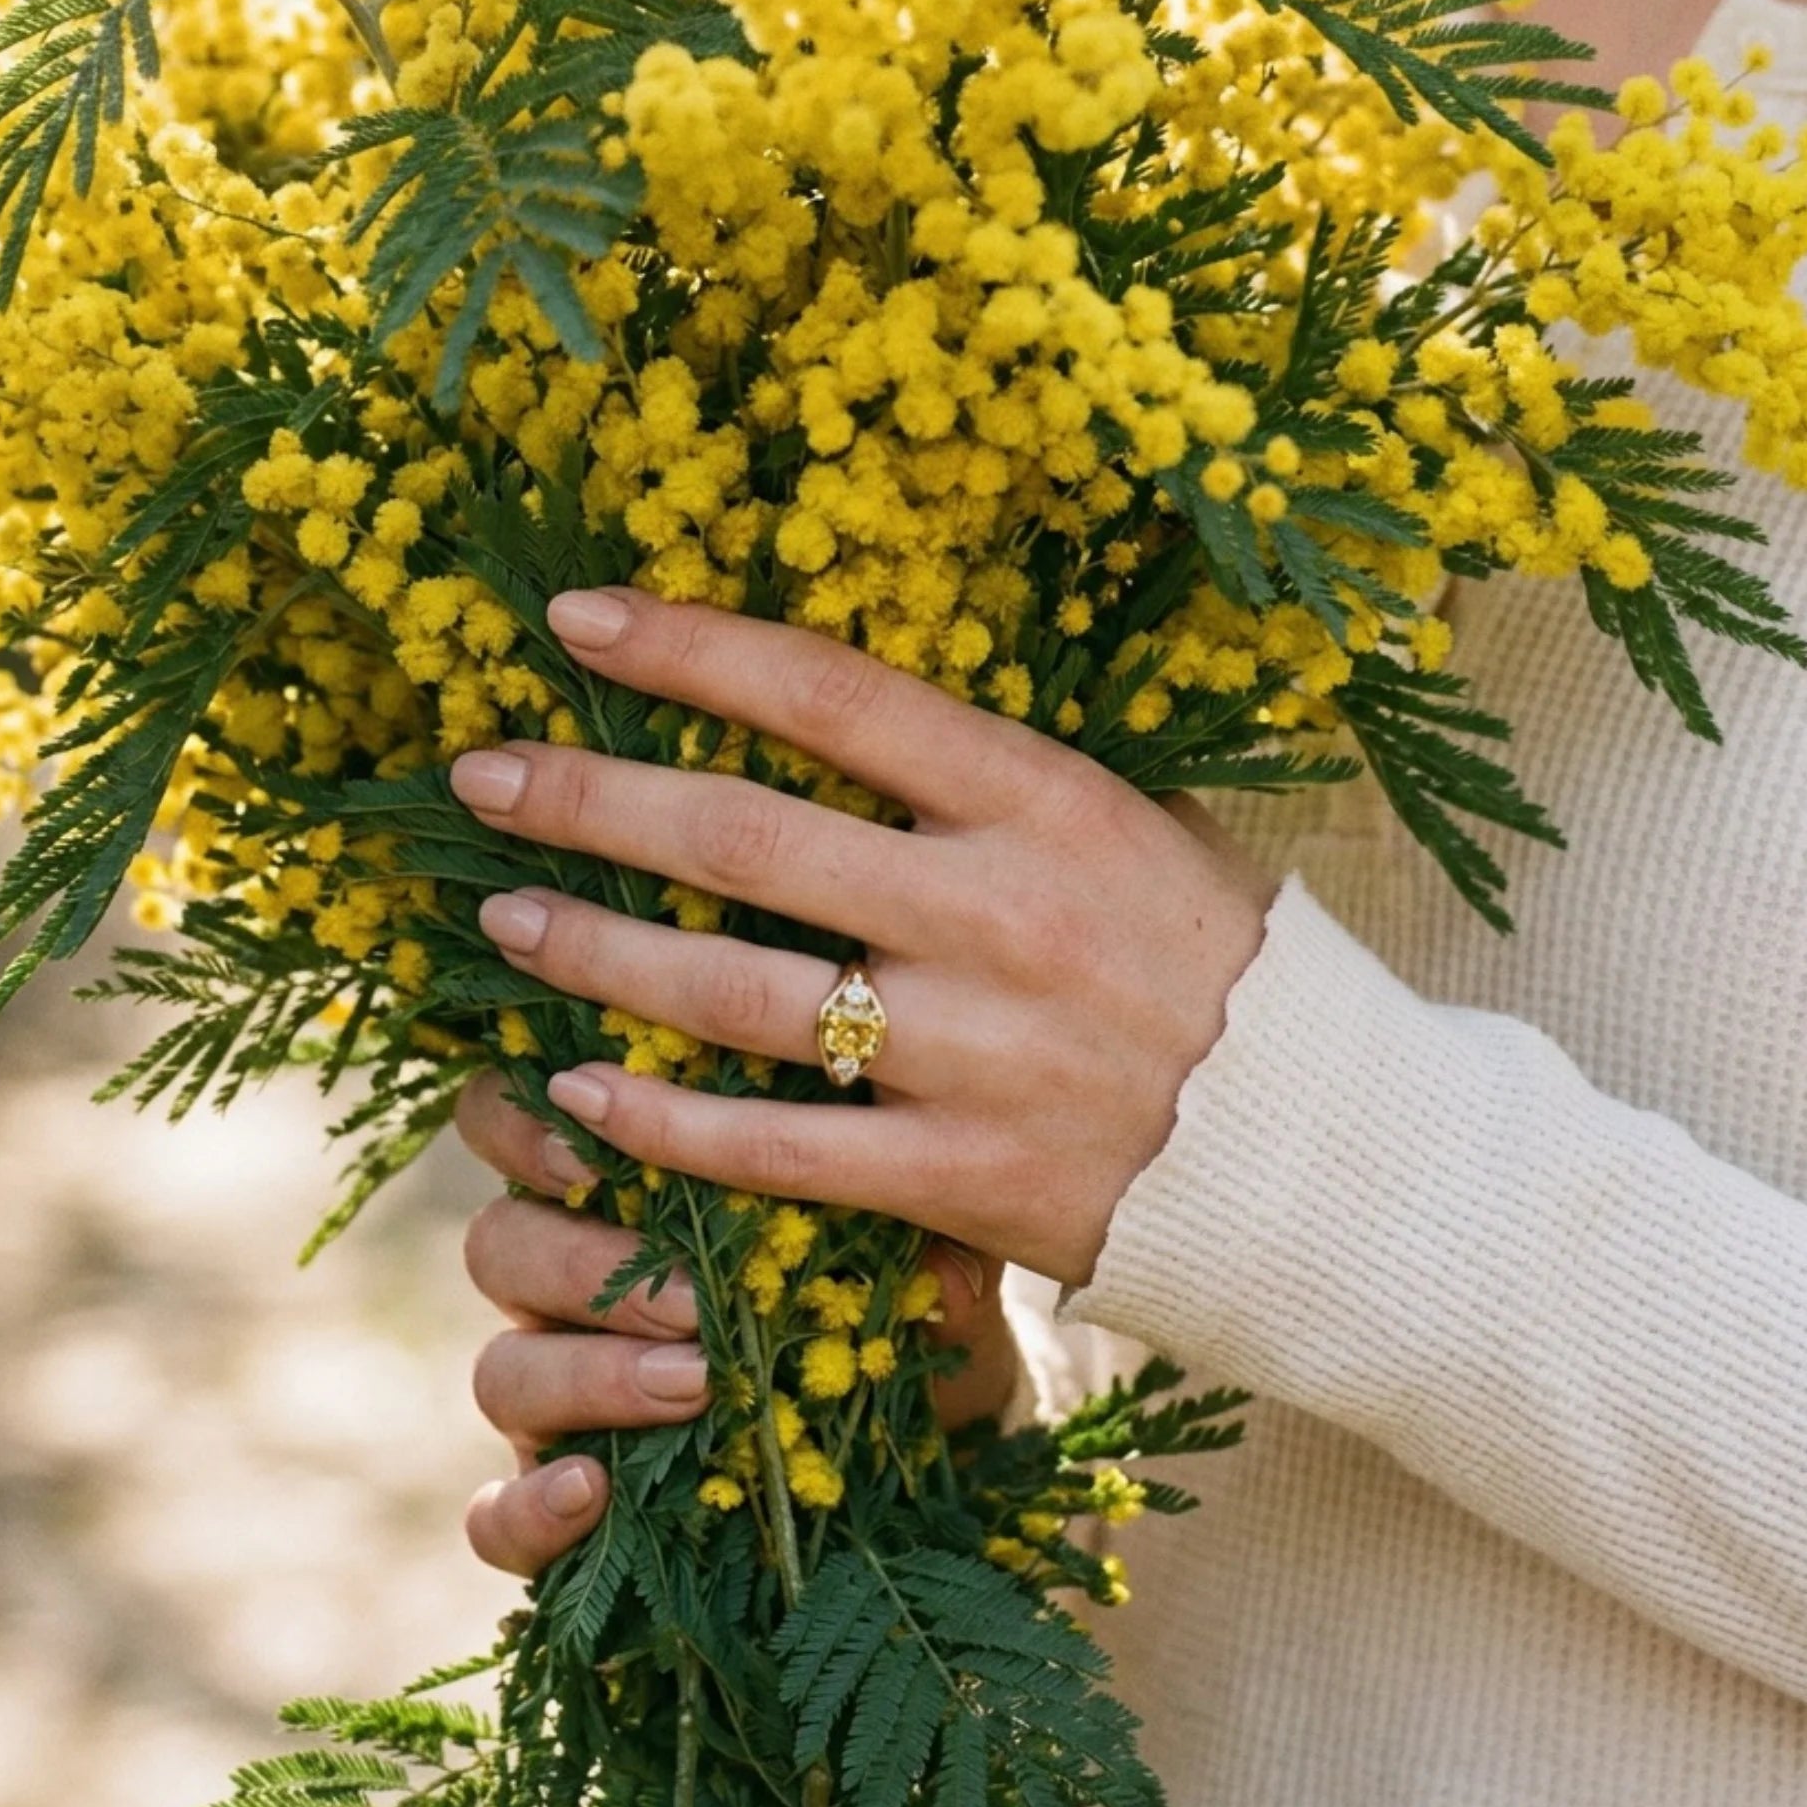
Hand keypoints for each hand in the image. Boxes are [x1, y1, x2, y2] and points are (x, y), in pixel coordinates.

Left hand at [451, 587, 1274, 1286]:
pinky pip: (778, 1149)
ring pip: (738, 996)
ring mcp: (979, 1055)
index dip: (693, 651)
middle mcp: (1003, 915)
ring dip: (598, 951)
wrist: (1324, 1157)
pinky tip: (575, 1094)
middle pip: (750, 840)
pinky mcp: (962, 1182)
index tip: (576, 624)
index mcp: (1051, 803)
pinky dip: (664, 1125)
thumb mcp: (1138, 831)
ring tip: (502, 918)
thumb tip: (833, 721)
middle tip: (483, 776)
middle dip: (594, 798)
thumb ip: (993, 789)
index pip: (837, 697)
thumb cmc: (1222, 967)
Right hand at [456, 1068, 1017, 1575]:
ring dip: (587, 1374)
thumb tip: (943, 1264)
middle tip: (690, 1294)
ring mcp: (553, 1394)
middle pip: (495, 1246)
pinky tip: (594, 1492)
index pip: (510, 1124)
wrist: (927, 1418)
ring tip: (697, 1384)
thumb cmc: (892, 1287)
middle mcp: (561, 1283)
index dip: (524, 1121)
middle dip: (583, 1263)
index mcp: (615, 1186)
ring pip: (499, 1370)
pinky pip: (496, 1518)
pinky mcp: (558, 1500)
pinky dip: (528, 1509)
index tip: (593, 1127)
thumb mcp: (908, 1236)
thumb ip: (907, 1212)